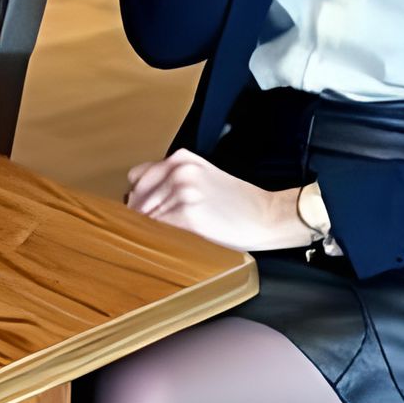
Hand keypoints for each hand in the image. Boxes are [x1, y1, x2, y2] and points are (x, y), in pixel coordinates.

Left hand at [125, 149, 313, 251]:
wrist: (267, 216)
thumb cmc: (237, 204)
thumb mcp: (204, 177)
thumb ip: (173, 180)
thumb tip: (138, 201)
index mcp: (181, 158)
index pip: (137, 178)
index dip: (138, 199)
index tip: (143, 213)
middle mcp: (179, 171)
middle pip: (136, 199)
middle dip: (140, 217)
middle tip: (152, 233)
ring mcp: (182, 192)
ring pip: (143, 217)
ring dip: (148, 232)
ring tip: (164, 240)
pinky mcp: (187, 215)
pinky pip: (156, 231)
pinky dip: (159, 240)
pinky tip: (172, 244)